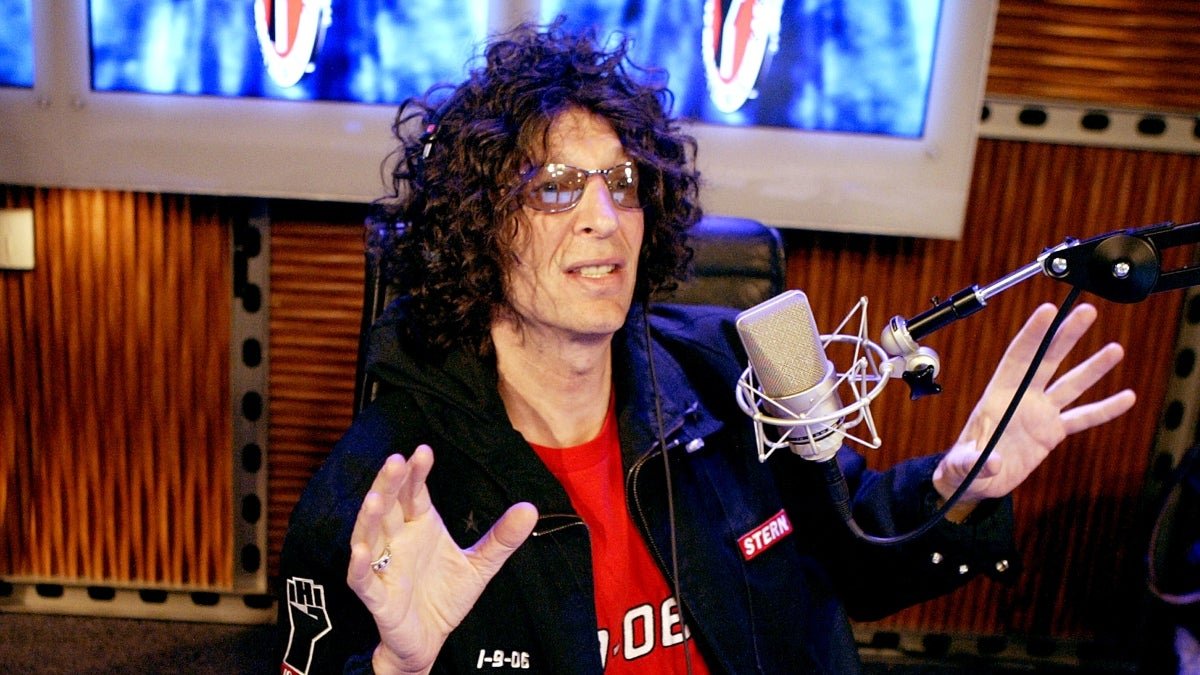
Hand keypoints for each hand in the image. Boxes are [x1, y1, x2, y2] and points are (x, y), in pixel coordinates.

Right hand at [346, 445, 538, 674]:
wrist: (431, 639)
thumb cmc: (446, 595)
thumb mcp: (480, 565)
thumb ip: (501, 538)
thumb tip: (531, 509)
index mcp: (419, 526)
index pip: (414, 493)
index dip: (416, 473)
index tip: (423, 451)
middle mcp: (397, 540)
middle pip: (388, 506)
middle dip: (388, 484)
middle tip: (394, 461)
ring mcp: (384, 567)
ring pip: (369, 536)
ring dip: (369, 518)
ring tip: (374, 499)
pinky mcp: (377, 597)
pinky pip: (362, 580)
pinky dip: (359, 566)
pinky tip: (362, 550)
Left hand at [933, 303, 1135, 520]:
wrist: (974, 482)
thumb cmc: (961, 467)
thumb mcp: (962, 464)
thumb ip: (974, 460)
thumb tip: (993, 462)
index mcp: (998, 395)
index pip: (1018, 357)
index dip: (1033, 334)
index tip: (1048, 310)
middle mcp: (1022, 398)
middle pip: (1048, 360)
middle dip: (1066, 335)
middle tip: (1086, 311)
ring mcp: (1039, 413)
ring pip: (1070, 385)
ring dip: (1093, 368)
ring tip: (1115, 349)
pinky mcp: (1052, 432)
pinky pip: (1082, 418)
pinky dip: (1105, 409)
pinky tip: (1127, 397)